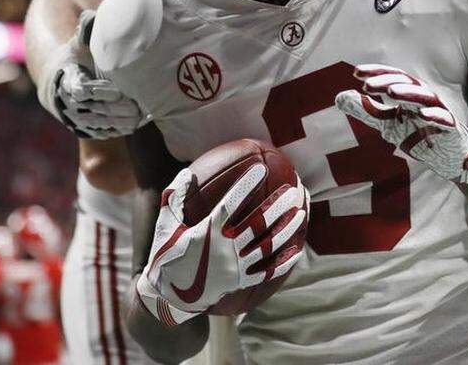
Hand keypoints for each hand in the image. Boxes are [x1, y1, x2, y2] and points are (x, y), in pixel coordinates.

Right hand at [41, 11, 141, 138]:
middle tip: (134, 106)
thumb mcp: (77, 44)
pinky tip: (134, 125)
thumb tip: (91, 17)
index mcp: (66, 80)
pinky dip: (116, 130)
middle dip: (113, 108)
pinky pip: (100, 132)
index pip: (77, 88)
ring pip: (97, 123)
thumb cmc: (76, 58)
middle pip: (91, 108)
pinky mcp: (84, 128)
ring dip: (117, 122)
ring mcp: (76, 118)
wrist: (61, 83)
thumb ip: (85, 31)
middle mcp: (68, 103)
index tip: (113, 90)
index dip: (94, 90)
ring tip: (137, 116)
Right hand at [137, 165, 307, 326]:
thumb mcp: (165, 225)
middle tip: (294, 190)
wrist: (168, 298)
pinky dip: (283, 262)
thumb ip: (175, 197)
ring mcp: (234, 268)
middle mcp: (224, 250)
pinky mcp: (240, 283)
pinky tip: (298, 250)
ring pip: (267, 246)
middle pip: (257, 224)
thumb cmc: (166, 255)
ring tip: (302, 212)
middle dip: (277, 206)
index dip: (246, 186)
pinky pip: (266, 272)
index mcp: (206, 233)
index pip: (231, 204)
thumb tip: (189, 170)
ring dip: (287, 229)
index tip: (261, 169)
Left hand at [335, 64, 467, 183]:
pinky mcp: (451, 128)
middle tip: (367, 84)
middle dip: (387, 81)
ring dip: (409, 92)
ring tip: (391, 91)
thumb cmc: (418, 134)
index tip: (356, 72)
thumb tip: (339, 97)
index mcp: (408, 94)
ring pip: (425, 97)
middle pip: (407, 83)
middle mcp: (424, 98)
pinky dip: (434, 115)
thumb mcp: (387, 124)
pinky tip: (422, 115)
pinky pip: (444, 119)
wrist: (449, 158)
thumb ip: (366, 111)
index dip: (376, 73)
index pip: (392, 78)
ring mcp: (439, 111)